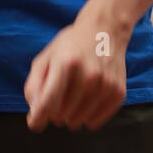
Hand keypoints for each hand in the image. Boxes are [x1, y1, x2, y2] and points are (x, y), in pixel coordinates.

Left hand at [24, 13, 128, 131]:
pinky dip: (86, 116)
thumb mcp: (46, 57)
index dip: (38, 118)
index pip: (48, 103)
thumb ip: (34, 86)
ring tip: (74, 94)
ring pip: (77, 122)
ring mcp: (105, 85)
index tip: (34, 123)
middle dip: (54, 110)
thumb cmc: (70, 46)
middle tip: (60, 93)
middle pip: (60, 116)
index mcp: (66, 63)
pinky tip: (87, 99)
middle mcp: (88, 75)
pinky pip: (93, 123)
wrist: (105, 30)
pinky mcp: (118, 93)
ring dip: (71, 114)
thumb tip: (34, 117)